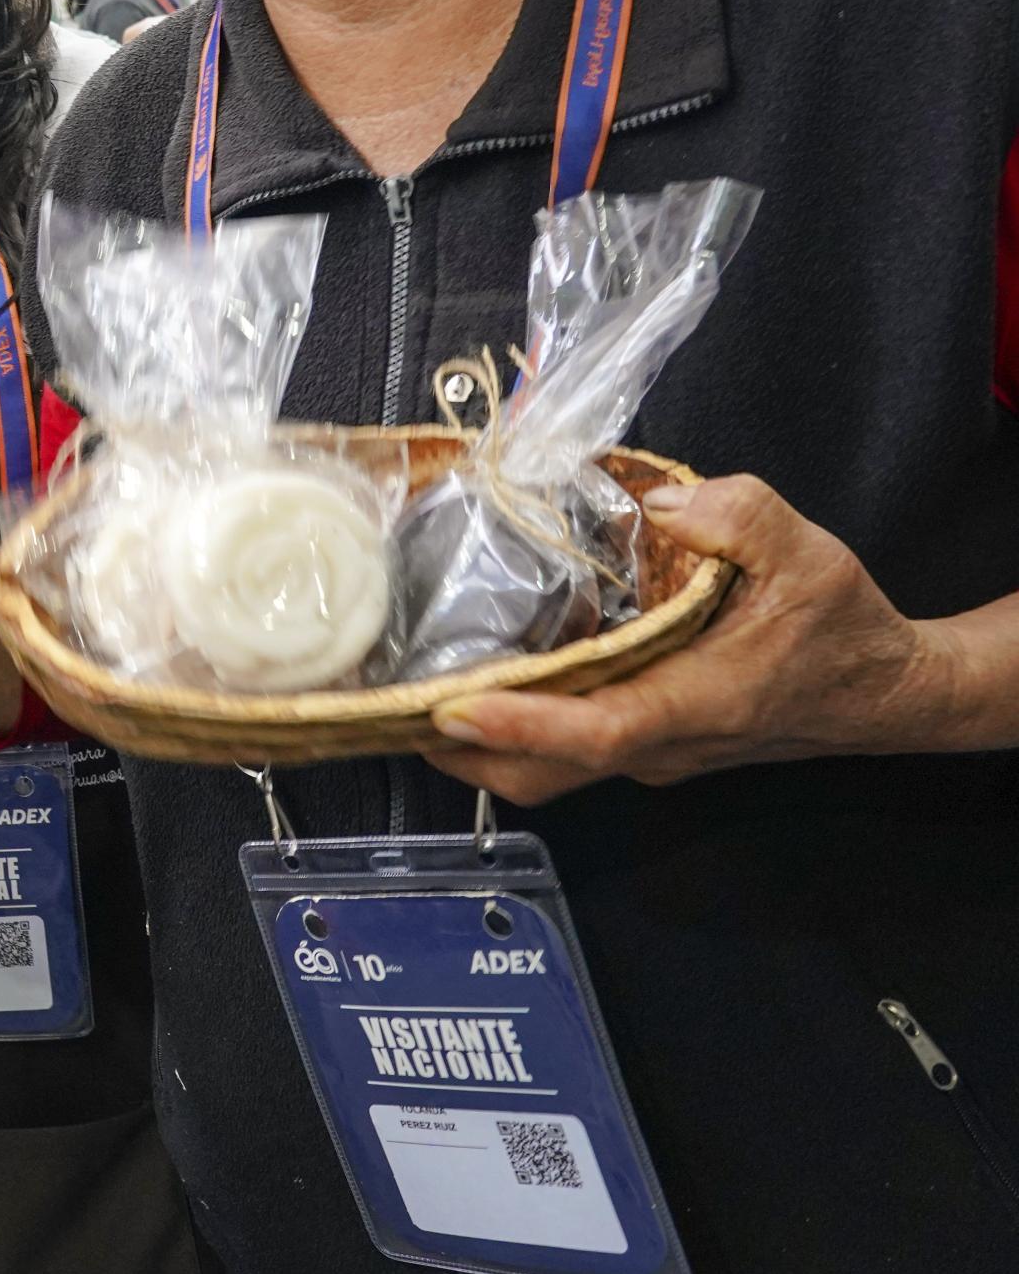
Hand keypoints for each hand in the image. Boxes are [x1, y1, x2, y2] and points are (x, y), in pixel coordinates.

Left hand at [425, 477, 947, 806]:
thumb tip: (663, 501)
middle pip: (544, 771)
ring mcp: (652, 755)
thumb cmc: (845, 628)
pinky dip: (511, 732)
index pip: (597, 731)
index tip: (453, 708)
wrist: (887, 690)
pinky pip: (565, 753)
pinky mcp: (646, 747)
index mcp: (701, 703)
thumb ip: (736, 514)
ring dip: (477, 748)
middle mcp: (665, 745)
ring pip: (547, 772)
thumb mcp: (807, 549)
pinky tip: (476, 682)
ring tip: (406, 696)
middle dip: (461, 749)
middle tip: (386, 706)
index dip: (521, 724)